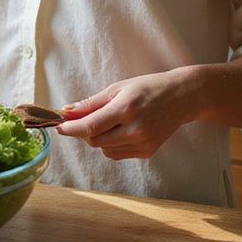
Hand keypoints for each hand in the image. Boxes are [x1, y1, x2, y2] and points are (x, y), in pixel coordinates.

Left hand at [55, 69, 202, 160]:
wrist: (182, 98)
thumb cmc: (148, 88)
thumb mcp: (118, 88)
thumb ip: (91, 103)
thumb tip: (66, 111)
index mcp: (126, 109)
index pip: (90, 127)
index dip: (71, 129)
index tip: (58, 127)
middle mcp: (135, 130)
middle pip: (94, 140)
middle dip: (83, 132)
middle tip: (83, 120)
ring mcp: (143, 144)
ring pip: (104, 150)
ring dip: (98, 138)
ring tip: (110, 121)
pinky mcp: (147, 152)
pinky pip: (117, 154)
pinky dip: (111, 145)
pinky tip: (121, 130)